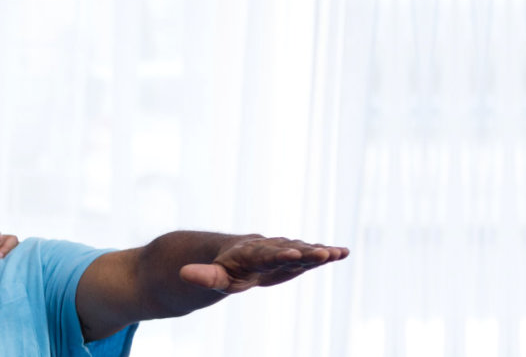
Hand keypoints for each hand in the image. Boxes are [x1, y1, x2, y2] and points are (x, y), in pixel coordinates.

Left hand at [179, 236, 349, 293]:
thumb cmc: (224, 268)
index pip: (263, 256)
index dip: (276, 255)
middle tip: (321, 254)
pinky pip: (310, 254)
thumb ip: (203, 276)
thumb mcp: (214, 275)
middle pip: (286, 252)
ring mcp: (283, 251)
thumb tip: (182, 274)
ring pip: (301, 251)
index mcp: (249, 255)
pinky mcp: (293, 256)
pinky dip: (325, 253)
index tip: (289, 254)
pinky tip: (343, 252)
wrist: (235, 254)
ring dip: (318, 253)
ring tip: (337, 253)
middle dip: (303, 253)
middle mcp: (268, 249)